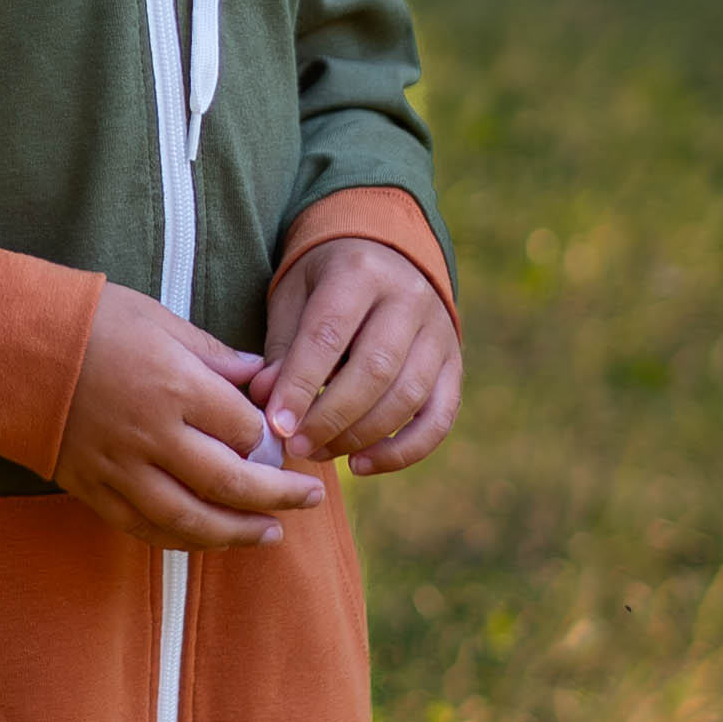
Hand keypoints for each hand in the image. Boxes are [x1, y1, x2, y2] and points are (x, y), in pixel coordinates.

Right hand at [55, 286, 328, 548]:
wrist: (10, 349)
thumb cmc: (88, 322)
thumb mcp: (160, 321)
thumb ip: (215, 356)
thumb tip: (263, 378)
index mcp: (175, 386)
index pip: (244, 428)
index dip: (271, 438)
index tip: (285, 438)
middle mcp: (152, 435)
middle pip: (230, 482)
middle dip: (278, 495)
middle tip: (310, 498)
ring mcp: (120, 469)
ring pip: (191, 519)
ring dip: (238, 532)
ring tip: (271, 534)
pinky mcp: (93, 489)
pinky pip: (146, 528)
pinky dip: (183, 539)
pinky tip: (210, 539)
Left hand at [259, 239, 460, 475]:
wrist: (385, 257)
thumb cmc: (326, 284)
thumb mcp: (294, 297)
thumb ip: (283, 348)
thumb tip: (269, 400)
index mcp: (360, 272)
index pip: (328, 335)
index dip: (300, 386)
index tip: (276, 427)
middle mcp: (409, 298)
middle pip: (374, 370)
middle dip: (331, 418)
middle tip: (296, 447)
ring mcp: (439, 332)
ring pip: (408, 396)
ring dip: (360, 437)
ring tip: (320, 453)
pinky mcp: (453, 366)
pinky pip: (438, 420)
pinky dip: (401, 452)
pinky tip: (360, 464)